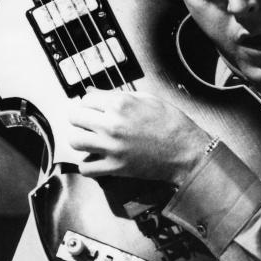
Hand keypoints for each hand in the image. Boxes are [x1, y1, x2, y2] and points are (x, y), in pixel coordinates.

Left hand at [68, 89, 211, 183]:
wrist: (186, 151)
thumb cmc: (170, 123)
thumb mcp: (146, 98)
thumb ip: (117, 95)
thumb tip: (93, 92)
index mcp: (120, 103)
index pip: (86, 99)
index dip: (90, 102)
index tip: (94, 107)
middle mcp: (112, 124)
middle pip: (75, 117)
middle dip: (80, 117)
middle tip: (88, 120)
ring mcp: (111, 147)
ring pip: (75, 141)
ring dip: (80, 138)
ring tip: (90, 137)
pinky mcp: (114, 168)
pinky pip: (86, 167)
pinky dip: (88, 163)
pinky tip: (96, 157)